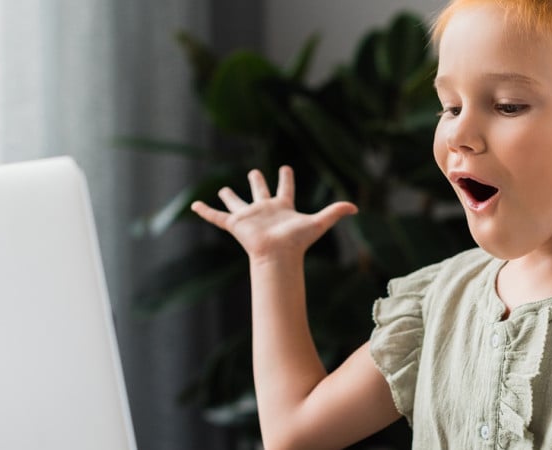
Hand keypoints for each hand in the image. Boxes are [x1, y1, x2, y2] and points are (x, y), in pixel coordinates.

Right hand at [191, 166, 357, 260]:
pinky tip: (194, 206)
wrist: (278, 256)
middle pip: (260, 192)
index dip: (286, 178)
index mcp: (282, 207)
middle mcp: (264, 210)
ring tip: (223, 189)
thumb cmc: (297, 242)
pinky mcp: (235, 225)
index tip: (286, 167)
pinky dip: (205, 211)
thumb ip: (336, 212)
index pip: (285, 189)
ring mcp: (249, 217)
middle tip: (253, 172)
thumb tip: (357, 207)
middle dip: (257, 182)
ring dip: (230, 196)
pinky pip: (217, 217)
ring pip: (237, 203)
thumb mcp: (319, 222)